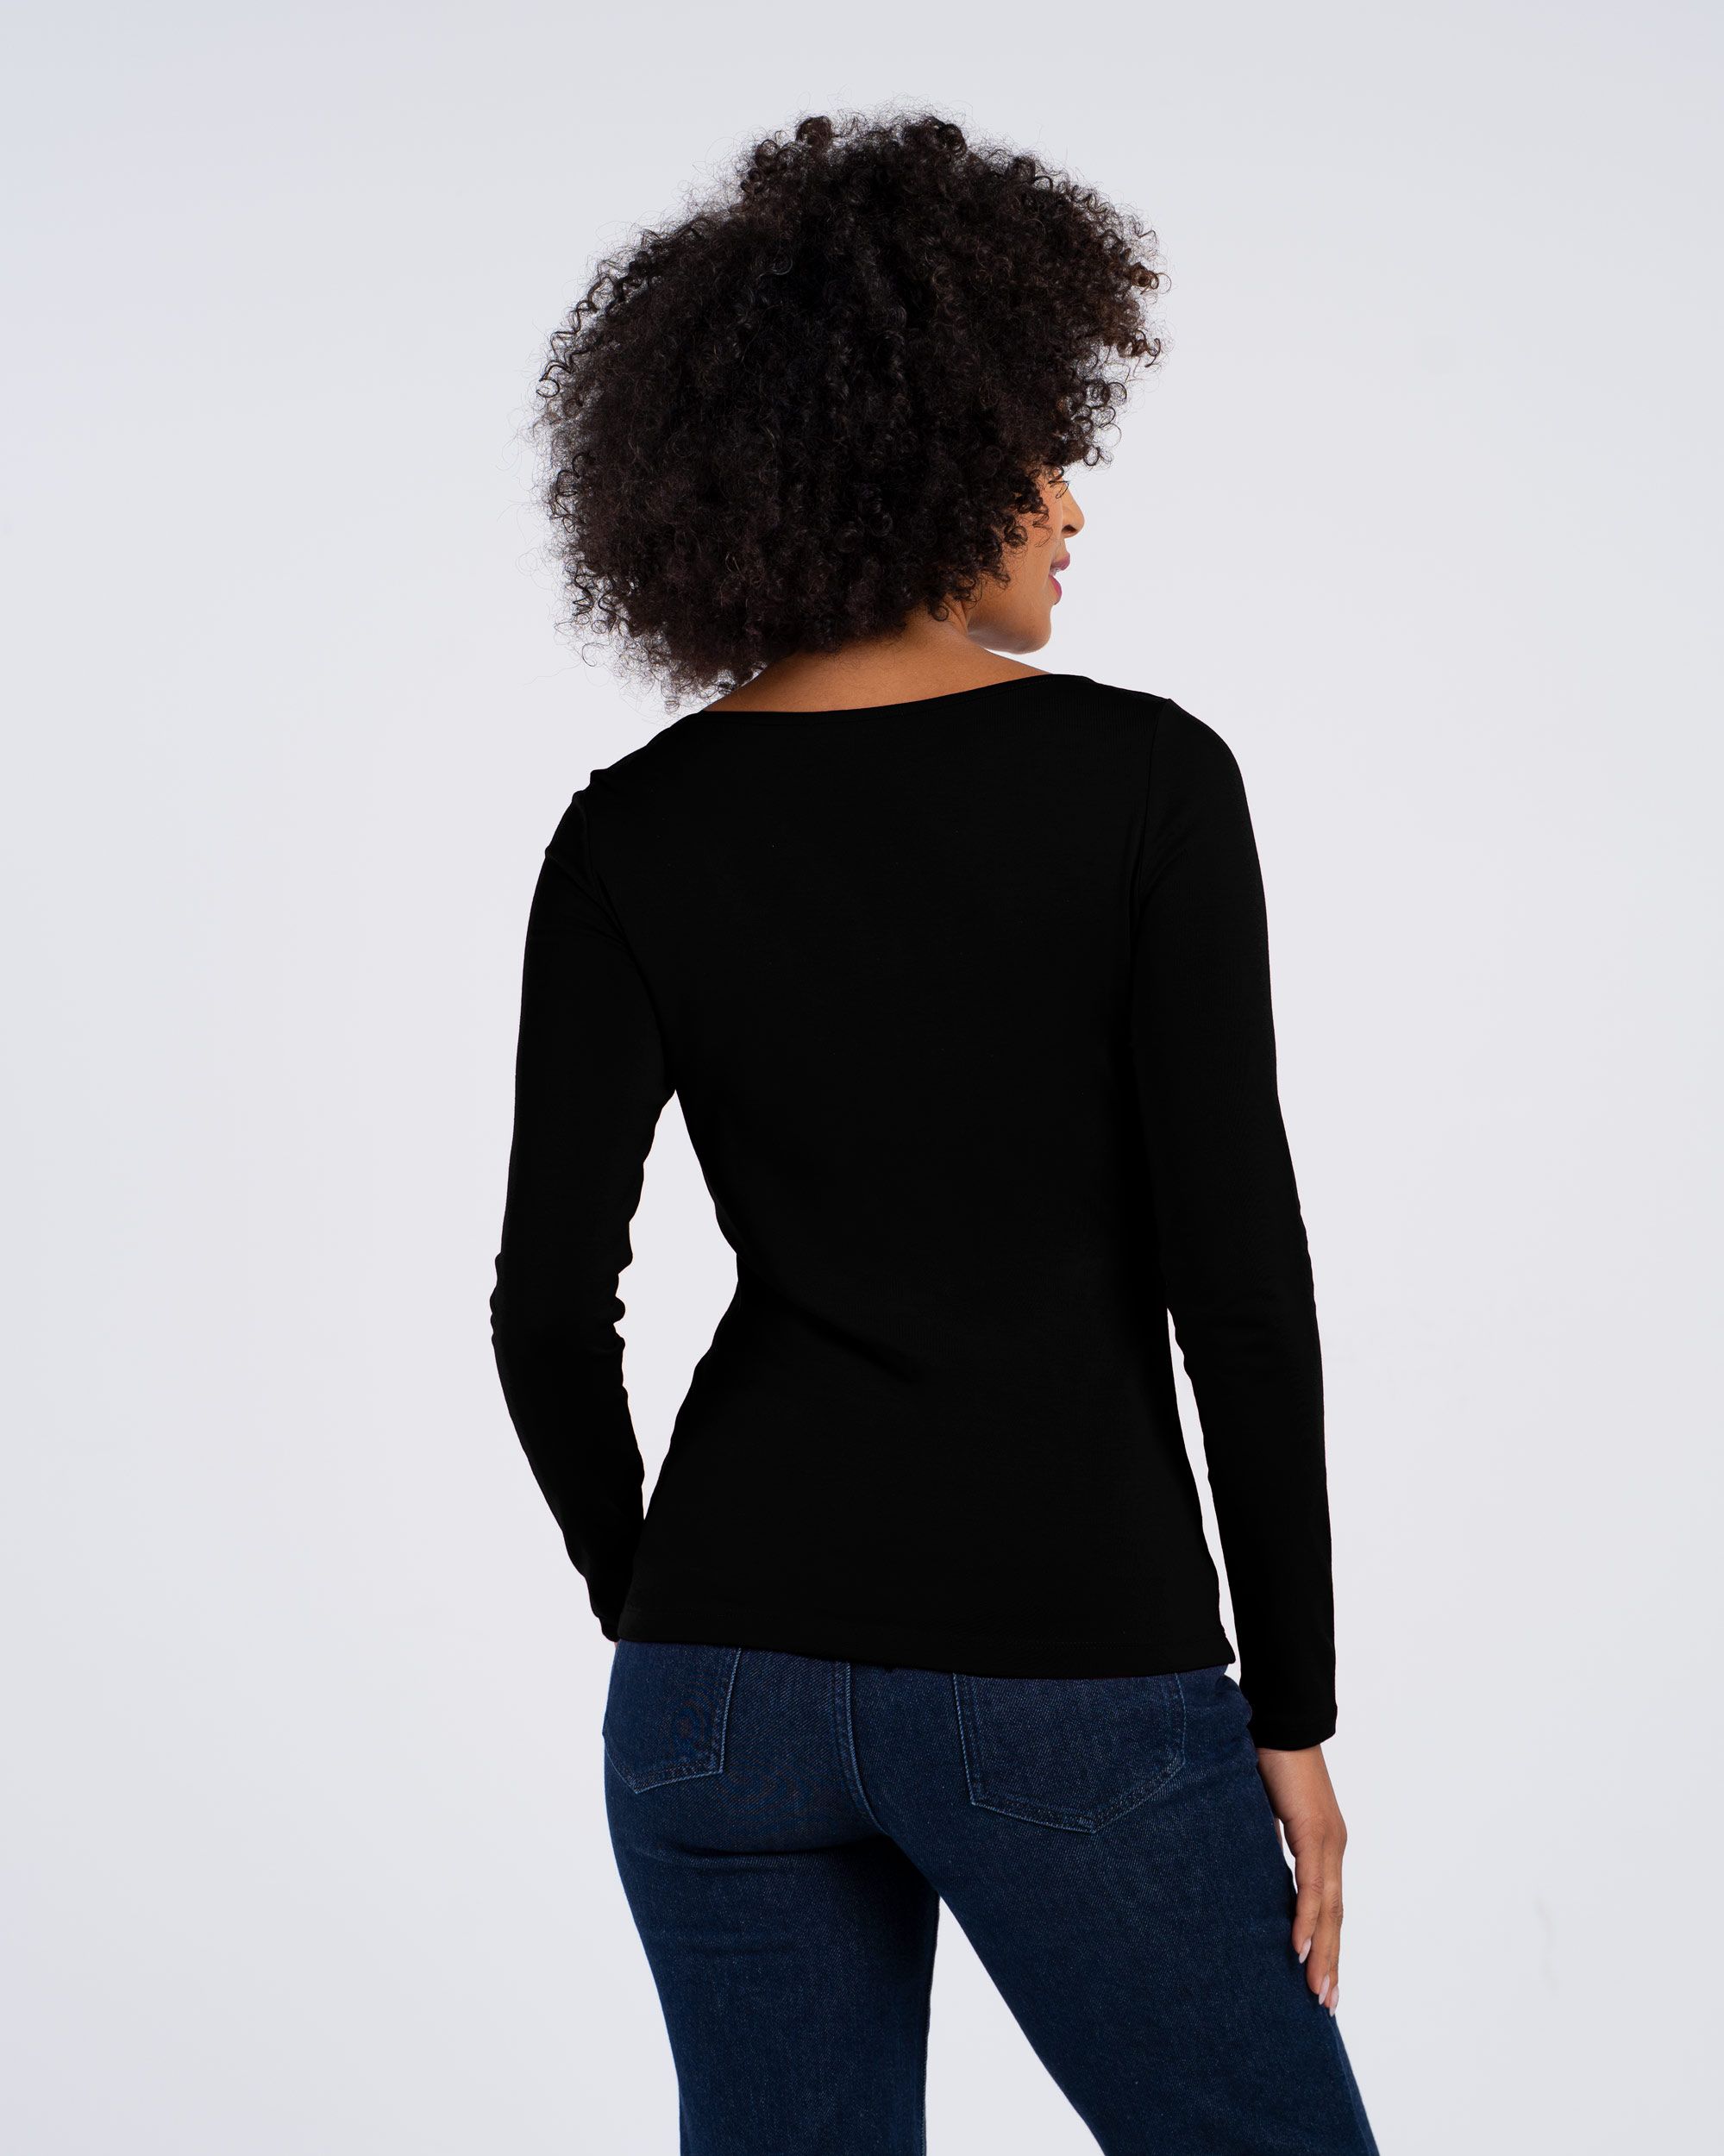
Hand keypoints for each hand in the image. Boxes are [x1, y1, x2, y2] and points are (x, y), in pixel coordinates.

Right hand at [1253, 1743, 1347, 2014]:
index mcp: (1322, 1843)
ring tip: (1317, 1991)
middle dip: (1330, 1963)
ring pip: (1329, 1909)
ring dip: (1323, 1953)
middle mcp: (1332, 1846)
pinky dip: (1308, 1919)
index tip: (1320, 1979)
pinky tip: (1301, 1947)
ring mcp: (1328, 1840)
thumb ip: (1266, 1841)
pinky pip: (1312, 1885)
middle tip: (1325, 2004)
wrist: (1281, 1715)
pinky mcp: (1314, 1830)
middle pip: (1335, 1916)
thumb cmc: (1269, 1756)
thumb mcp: (1263, 1810)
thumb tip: (1251, 1867)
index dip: (1325, 1943)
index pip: (1327, 1904)